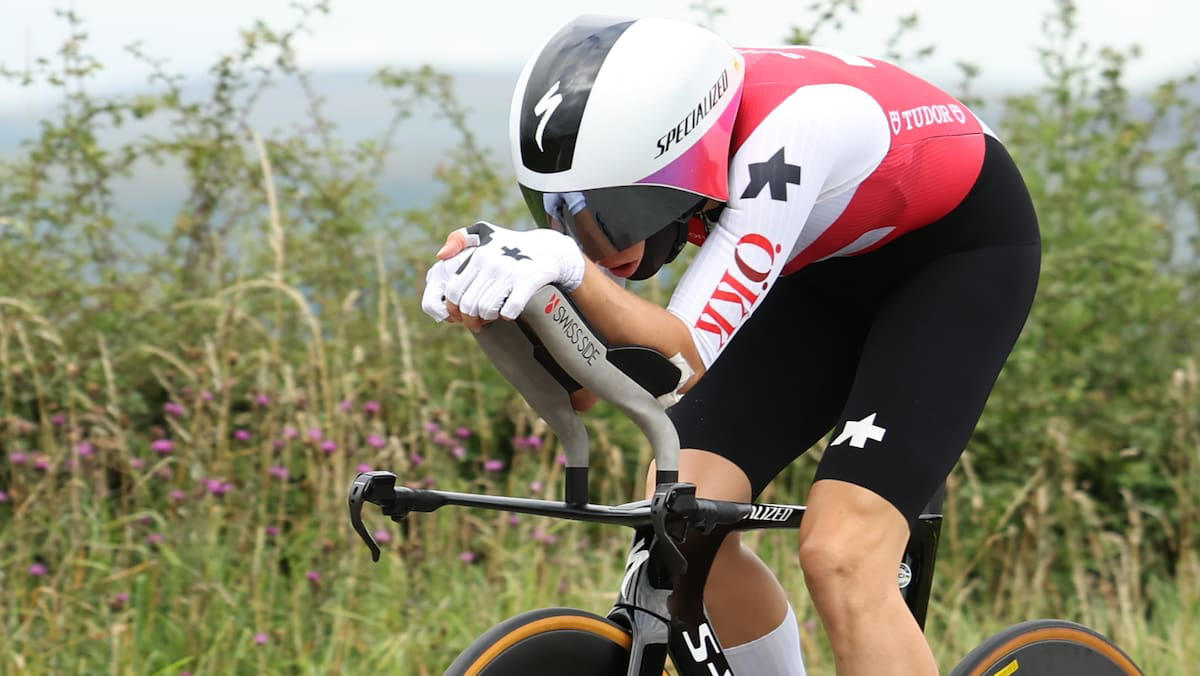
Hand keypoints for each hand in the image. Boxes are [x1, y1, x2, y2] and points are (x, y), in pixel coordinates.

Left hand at [421, 221, 584, 327]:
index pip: (454, 291)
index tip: (459, 315)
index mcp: (477, 256)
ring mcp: (510, 273)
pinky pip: (510, 310)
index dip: (454, 309)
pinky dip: (508, 316)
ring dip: (488, 318)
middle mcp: (491, 263)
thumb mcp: (483, 233)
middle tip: (476, 324)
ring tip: (491, 316)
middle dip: (469, 319)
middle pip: (469, 304)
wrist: (548, 249)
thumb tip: (440, 256)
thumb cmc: (510, 244)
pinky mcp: (528, 282)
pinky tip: (509, 312)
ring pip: (487, 309)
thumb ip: (458, 238)